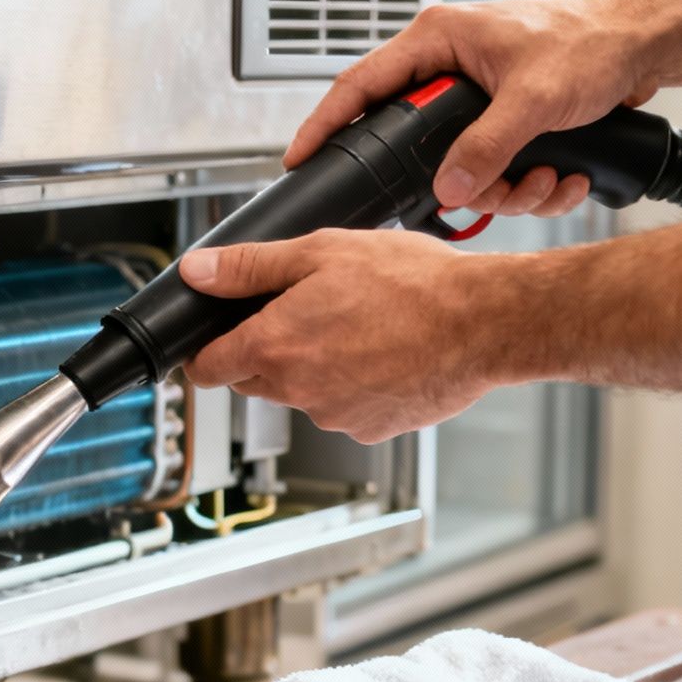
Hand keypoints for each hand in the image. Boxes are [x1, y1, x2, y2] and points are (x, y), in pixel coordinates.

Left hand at [178, 231, 523, 442]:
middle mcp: (299, 392)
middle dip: (264, 351)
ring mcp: (334, 417)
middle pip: (252, 380)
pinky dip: (351, 385)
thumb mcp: (322, 252)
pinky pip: (342, 407)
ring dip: (312, 366)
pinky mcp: (369, 429)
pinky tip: (380, 352)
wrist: (482, 323)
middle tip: (304, 312)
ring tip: (355, 326)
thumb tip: (198, 272)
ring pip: (300, 393)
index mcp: (275, 348)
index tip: (215, 338)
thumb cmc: (412, 284)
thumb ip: (250, 267)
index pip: (207, 369)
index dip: (206, 350)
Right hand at [283, 0, 661, 213]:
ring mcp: (477, 98)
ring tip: (548, 180)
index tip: (299, 157)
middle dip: (464, 183)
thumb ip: (485, 149)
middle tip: (492, 192)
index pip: (361, 85)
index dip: (326, 124)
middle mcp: (452, 68)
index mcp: (439, 40)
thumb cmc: (593, 42)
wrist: (649, 46)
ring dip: (508, 190)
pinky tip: (563, 176)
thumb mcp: (534, 99)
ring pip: (463, 168)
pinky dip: (530, 186)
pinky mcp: (504, 121)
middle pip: (420, 145)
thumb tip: (447, 191)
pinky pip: (496, 170)